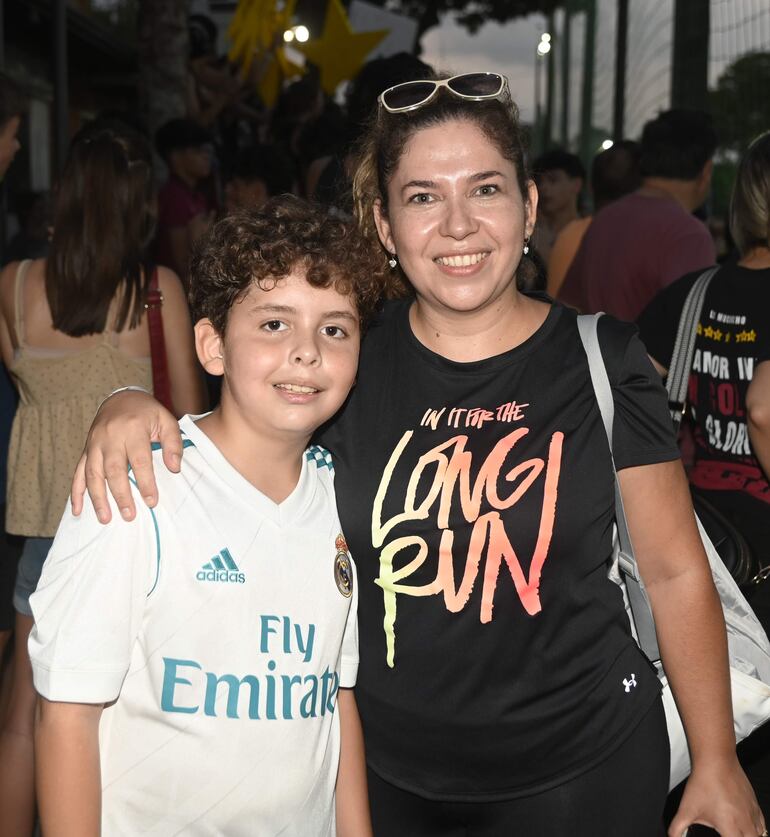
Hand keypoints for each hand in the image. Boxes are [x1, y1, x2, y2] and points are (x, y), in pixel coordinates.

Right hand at [70, 391, 181, 522]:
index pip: (139, 461)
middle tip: (129, 515)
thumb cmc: (147, 413)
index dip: (145, 483)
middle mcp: (110, 437)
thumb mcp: (166, 421)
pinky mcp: (86, 449)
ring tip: (106, 518)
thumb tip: (174, 468)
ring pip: (93, 473)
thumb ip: (173, 444)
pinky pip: (78, 472)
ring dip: (98, 498)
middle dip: (121, 495)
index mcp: (132, 429)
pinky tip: (78, 510)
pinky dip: (76, 492)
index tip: (151, 502)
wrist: (121, 398)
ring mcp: (94, 443)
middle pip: (114, 470)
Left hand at [668, 758, 765, 836]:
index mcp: (730, 829)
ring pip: (759, 835)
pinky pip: (762, 825)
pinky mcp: (755, 805)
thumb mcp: (686, 809)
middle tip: (727, 834)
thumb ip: (677, 828)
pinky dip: (756, 830)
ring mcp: (752, 814)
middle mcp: (745, 824)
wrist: (716, 761)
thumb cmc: (704, 783)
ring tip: (735, 833)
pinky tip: (747, 828)